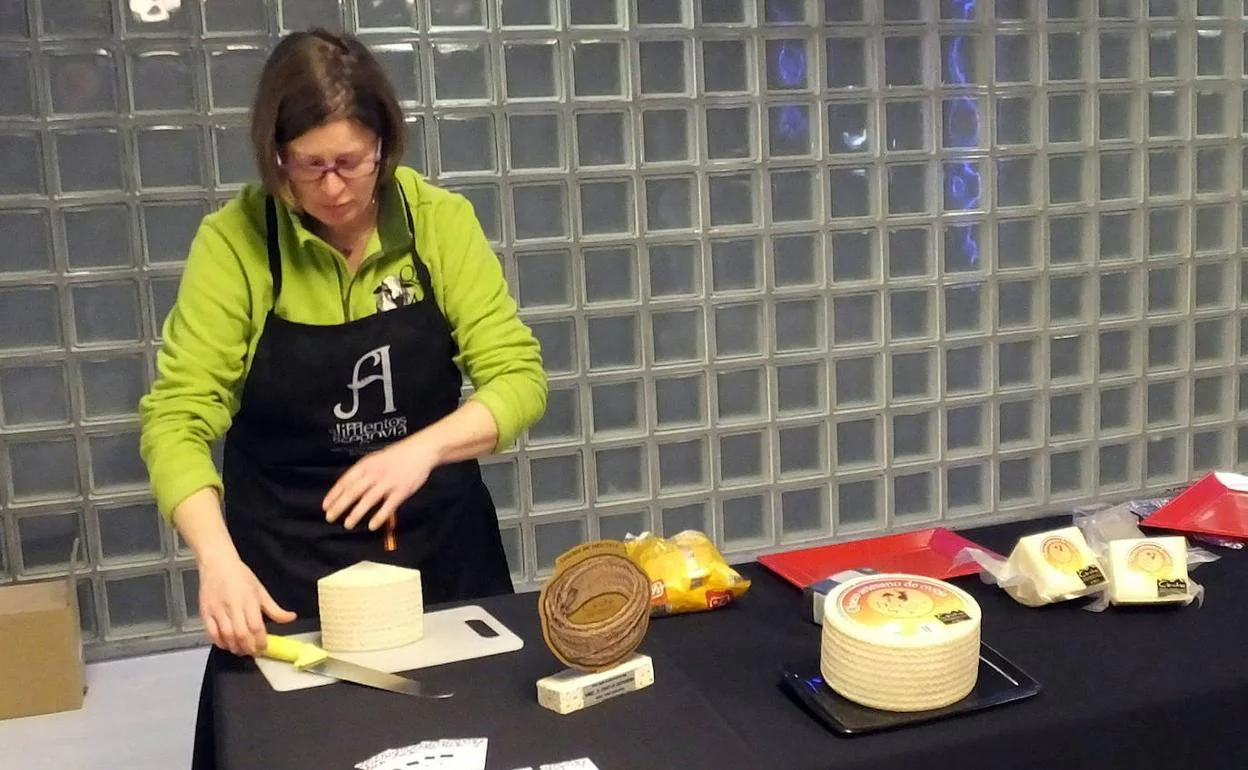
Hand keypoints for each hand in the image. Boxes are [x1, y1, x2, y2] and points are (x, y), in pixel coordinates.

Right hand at [199, 551, 295, 655]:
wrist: (217, 564)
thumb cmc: (240, 576)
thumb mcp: (261, 590)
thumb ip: (275, 609)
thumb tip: (291, 618)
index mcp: (249, 600)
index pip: (256, 627)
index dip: (261, 641)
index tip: (264, 647)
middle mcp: (233, 606)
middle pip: (241, 634)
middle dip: (249, 648)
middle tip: (253, 652)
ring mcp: (217, 610)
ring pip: (226, 636)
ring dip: (235, 647)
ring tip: (241, 650)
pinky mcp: (205, 613)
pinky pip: (211, 633)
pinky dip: (220, 642)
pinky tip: (227, 644)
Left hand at [323, 437, 438, 532]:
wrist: (420, 451)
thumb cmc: (396, 456)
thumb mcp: (375, 459)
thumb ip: (363, 473)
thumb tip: (347, 488)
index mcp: (366, 465)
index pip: (345, 481)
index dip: (334, 494)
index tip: (325, 506)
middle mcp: (375, 473)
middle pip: (353, 491)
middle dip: (339, 506)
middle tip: (330, 517)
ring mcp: (388, 482)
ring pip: (368, 500)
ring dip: (356, 513)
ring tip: (348, 524)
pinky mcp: (402, 491)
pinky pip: (388, 506)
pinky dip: (379, 517)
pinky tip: (372, 526)